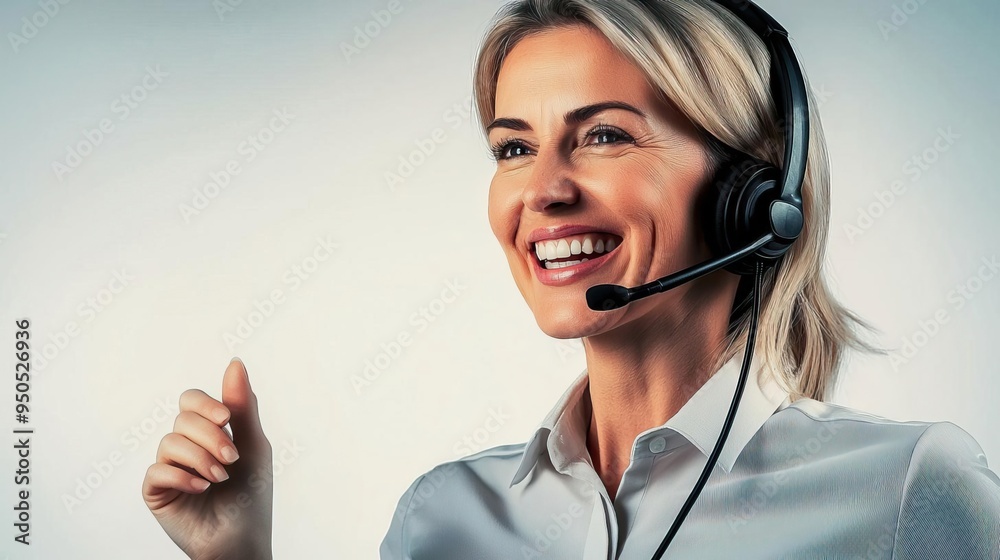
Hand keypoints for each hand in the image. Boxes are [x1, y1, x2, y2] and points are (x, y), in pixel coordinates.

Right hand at [141, 358, 272, 559]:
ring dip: (201, 458)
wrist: (242, 540)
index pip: (192, 400)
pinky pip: (156, 470)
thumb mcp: (253, 445)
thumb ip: (243, 406)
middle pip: (182, 417)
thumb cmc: (251, 495)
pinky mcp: (156, 491)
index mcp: (208, 432)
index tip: (227, 419)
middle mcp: (185, 446)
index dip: (207, 404)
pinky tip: (202, 489)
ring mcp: (169, 468)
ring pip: (170, 441)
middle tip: (231, 459)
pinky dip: (183, 477)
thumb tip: (235, 362)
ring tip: (220, 478)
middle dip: (210, 435)